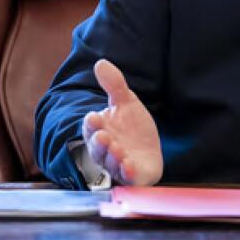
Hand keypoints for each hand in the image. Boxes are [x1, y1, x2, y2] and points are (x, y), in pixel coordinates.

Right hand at [82, 59, 162, 185]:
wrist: (148, 151)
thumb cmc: (132, 128)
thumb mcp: (126, 102)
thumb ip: (114, 84)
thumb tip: (100, 63)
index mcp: (100, 130)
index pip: (91, 127)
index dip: (92, 124)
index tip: (94, 116)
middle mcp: (106, 149)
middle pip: (98, 148)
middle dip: (99, 143)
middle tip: (102, 136)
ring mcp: (118, 164)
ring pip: (110, 164)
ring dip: (112, 157)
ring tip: (117, 150)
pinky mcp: (133, 176)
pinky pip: (127, 177)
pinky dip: (127, 172)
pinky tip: (129, 166)